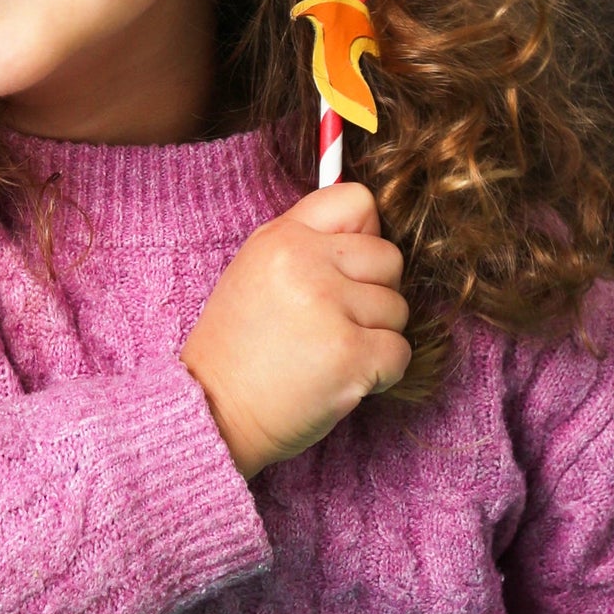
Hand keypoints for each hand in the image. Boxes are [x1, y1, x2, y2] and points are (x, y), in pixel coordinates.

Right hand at [180, 182, 410, 478]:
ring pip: (398, 309)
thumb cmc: (237, 348)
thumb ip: (307, 243)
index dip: (362, 235)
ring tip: (328, 354)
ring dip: (375, 337)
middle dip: (373, 294)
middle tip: (333, 323)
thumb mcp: (255, 272)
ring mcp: (329, 308)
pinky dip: (380, 373)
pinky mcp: (350, 355)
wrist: (213, 413)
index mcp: (282, 237)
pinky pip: (400, 352)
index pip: (358, 201)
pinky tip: (342, 379)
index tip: (343, 270)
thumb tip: (373, 228)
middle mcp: (306, 263)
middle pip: (389, 258)